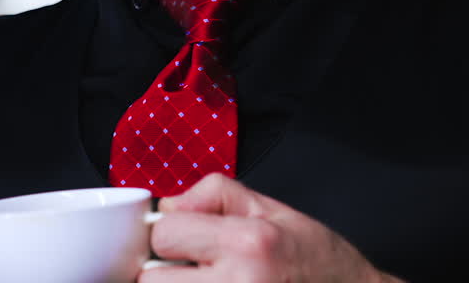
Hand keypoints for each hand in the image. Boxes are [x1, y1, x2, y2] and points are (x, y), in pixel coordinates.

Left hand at [139, 173, 403, 281]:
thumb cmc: (318, 262)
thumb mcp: (271, 209)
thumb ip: (213, 194)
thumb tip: (166, 207)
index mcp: (249, 244)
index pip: (163, 233)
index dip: (173, 235)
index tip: (188, 242)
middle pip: (151, 280)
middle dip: (164, 272)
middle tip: (195, 271)